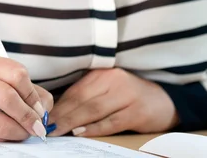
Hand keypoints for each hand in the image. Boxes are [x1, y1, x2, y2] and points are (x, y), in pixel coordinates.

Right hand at [0, 51, 53, 140]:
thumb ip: (22, 86)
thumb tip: (44, 108)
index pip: (17, 74)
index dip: (34, 95)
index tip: (41, 108)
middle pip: (8, 97)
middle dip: (28, 116)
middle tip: (38, 125)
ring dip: (19, 131)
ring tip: (25, 131)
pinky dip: (5, 137)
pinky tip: (7, 132)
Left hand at [48, 69, 178, 136]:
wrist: (164, 101)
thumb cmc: (128, 95)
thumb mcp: (107, 89)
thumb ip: (86, 95)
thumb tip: (56, 109)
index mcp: (103, 73)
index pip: (76, 90)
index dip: (58, 104)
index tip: (42, 114)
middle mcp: (114, 80)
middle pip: (82, 99)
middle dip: (61, 114)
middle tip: (45, 125)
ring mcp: (127, 96)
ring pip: (94, 110)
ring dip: (72, 122)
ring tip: (56, 130)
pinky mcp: (137, 112)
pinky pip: (111, 122)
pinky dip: (94, 128)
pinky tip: (80, 133)